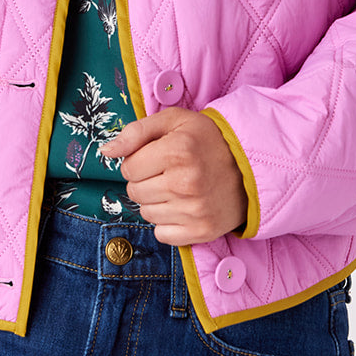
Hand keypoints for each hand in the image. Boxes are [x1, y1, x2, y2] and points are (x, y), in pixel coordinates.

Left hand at [97, 107, 247, 245]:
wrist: (249, 166)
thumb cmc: (207, 140)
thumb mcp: (173, 121)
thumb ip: (135, 132)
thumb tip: (106, 151)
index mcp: (177, 151)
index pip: (128, 167)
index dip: (138, 161)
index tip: (157, 157)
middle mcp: (186, 183)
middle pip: (134, 191)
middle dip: (145, 181)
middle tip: (168, 172)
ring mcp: (194, 210)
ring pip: (146, 213)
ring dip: (156, 201)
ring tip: (178, 188)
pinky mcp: (201, 231)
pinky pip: (162, 234)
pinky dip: (168, 223)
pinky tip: (183, 206)